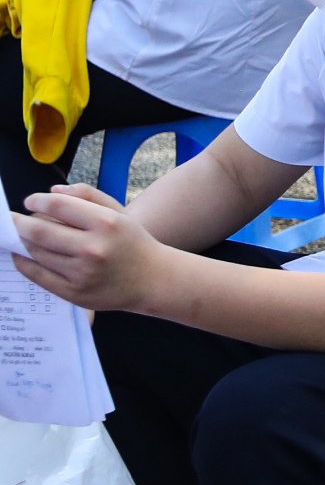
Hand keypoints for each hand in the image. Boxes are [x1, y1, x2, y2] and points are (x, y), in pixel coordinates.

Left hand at [12, 186, 160, 310]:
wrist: (152, 279)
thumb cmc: (132, 242)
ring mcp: (81, 273)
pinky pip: (37, 275)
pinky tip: (21, 254)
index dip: (37, 201)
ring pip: (37, 253)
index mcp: (106, 223)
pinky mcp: (73, 292)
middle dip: (19, 222)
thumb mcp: (119, 211)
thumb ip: (87, 195)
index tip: (30, 201)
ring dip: (23, 242)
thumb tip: (52, 192)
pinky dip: (24, 263)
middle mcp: (93, 248)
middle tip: (12, 219)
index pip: (58, 206)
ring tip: (22, 235)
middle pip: (39, 231)